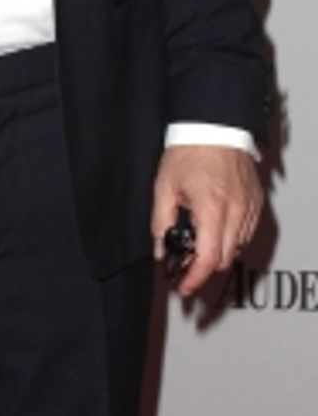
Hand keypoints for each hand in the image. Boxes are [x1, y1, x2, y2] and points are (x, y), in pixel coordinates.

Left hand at [150, 145, 262, 298]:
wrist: (215, 126)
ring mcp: (249, 207)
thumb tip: (161, 250)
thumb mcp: (164, 188)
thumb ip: (160, 223)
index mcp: (211, 208)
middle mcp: (235, 211)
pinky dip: (230, 238)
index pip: (208, 259)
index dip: (195, 279)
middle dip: (204, 270)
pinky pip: (245, 232)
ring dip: (218, 253)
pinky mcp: (256, 202)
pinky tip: (215, 230)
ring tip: (198, 245)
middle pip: (224, 259)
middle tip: (186, 270)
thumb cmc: (189, 152)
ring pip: (236, 247)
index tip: (184, 289)